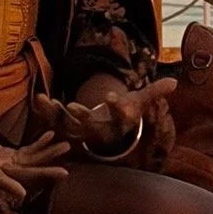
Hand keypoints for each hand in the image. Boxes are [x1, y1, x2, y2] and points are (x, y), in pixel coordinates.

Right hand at [0, 112, 69, 213]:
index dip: (8, 185)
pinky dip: (38, 145)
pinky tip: (50, 135)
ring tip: (67, 146)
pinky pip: (26, 153)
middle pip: (21, 174)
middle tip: (65, 173)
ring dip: (47, 156)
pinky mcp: (5, 155)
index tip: (24, 194)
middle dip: (43, 173)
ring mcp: (2, 162)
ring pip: (28, 163)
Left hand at [32, 77, 175, 168]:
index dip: (116, 107)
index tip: (112, 97)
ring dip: (56, 114)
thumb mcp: (140, 101)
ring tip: (47, 100)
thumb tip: (174, 83)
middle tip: (73, 106)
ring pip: (68, 124)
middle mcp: (99, 129)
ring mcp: (81, 129)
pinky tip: (38, 98)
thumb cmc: (125, 112)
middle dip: (81, 115)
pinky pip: (54, 120)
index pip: (119, 115)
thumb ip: (155, 92)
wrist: (108, 129)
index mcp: (117, 122)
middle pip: (90, 124)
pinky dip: (45, 111)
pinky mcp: (67, 126)